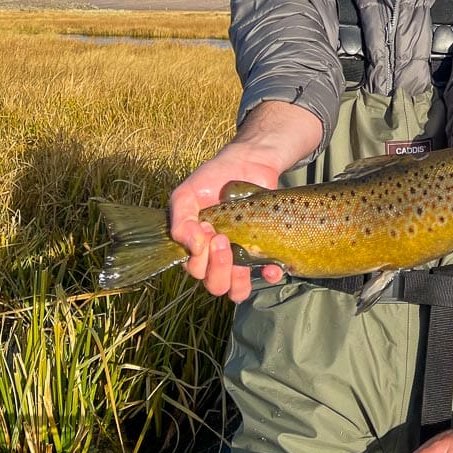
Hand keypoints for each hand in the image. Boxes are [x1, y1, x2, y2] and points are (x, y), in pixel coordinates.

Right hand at [169, 151, 281, 301]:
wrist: (248, 163)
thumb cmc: (213, 179)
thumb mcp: (187, 194)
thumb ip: (181, 219)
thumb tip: (192, 245)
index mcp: (196, 248)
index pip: (194, 269)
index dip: (199, 258)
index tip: (207, 229)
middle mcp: (217, 257)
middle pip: (214, 284)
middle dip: (217, 267)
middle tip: (223, 239)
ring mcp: (242, 255)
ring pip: (236, 289)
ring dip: (238, 281)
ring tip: (242, 257)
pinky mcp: (265, 250)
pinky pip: (268, 274)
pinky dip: (270, 274)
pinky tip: (271, 266)